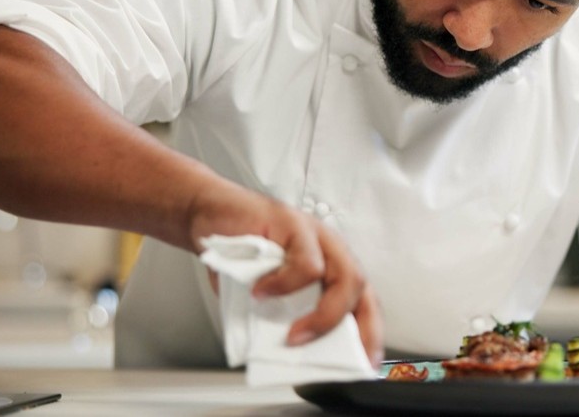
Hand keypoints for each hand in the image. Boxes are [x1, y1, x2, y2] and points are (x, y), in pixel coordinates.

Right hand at [188, 181, 383, 367]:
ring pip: (345, 277)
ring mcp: (315, 235)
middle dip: (356, 330)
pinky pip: (307, 263)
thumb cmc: (238, 253)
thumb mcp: (265, 295)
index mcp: (330, 267)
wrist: (207, 214)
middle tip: (331, 359)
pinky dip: (285, 285)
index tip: (366, 364)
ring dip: (322, 315)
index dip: (370, 333)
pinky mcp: (295, 224)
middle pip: (361, 290)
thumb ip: (282, 315)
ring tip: (293, 336)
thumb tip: (291, 353)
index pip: (364, 301)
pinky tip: (261, 294)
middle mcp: (330, 250)